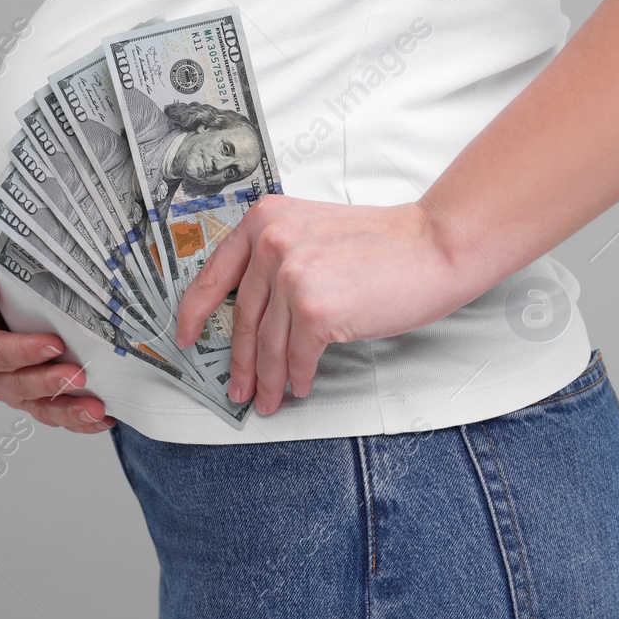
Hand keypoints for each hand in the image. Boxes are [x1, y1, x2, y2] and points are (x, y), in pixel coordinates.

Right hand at [0, 248, 113, 432]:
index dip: (20, 352)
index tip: (53, 344)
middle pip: (16, 386)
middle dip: (48, 384)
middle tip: (78, 376)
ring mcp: (14, 385)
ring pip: (38, 406)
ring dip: (67, 411)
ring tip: (95, 410)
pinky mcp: (37, 393)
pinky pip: (55, 411)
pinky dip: (78, 419)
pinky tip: (102, 419)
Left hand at [173, 195, 480, 415]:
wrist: (433, 245)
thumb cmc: (385, 243)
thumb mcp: (314, 231)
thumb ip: (278, 257)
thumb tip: (254, 311)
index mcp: (266, 219)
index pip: (214, 272)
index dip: (195, 310)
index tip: (185, 334)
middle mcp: (272, 243)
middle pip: (244, 317)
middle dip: (239, 361)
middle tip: (237, 386)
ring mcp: (292, 276)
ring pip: (268, 344)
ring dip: (267, 379)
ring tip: (267, 399)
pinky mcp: (315, 310)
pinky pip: (297, 357)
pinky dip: (297, 377)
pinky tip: (299, 386)